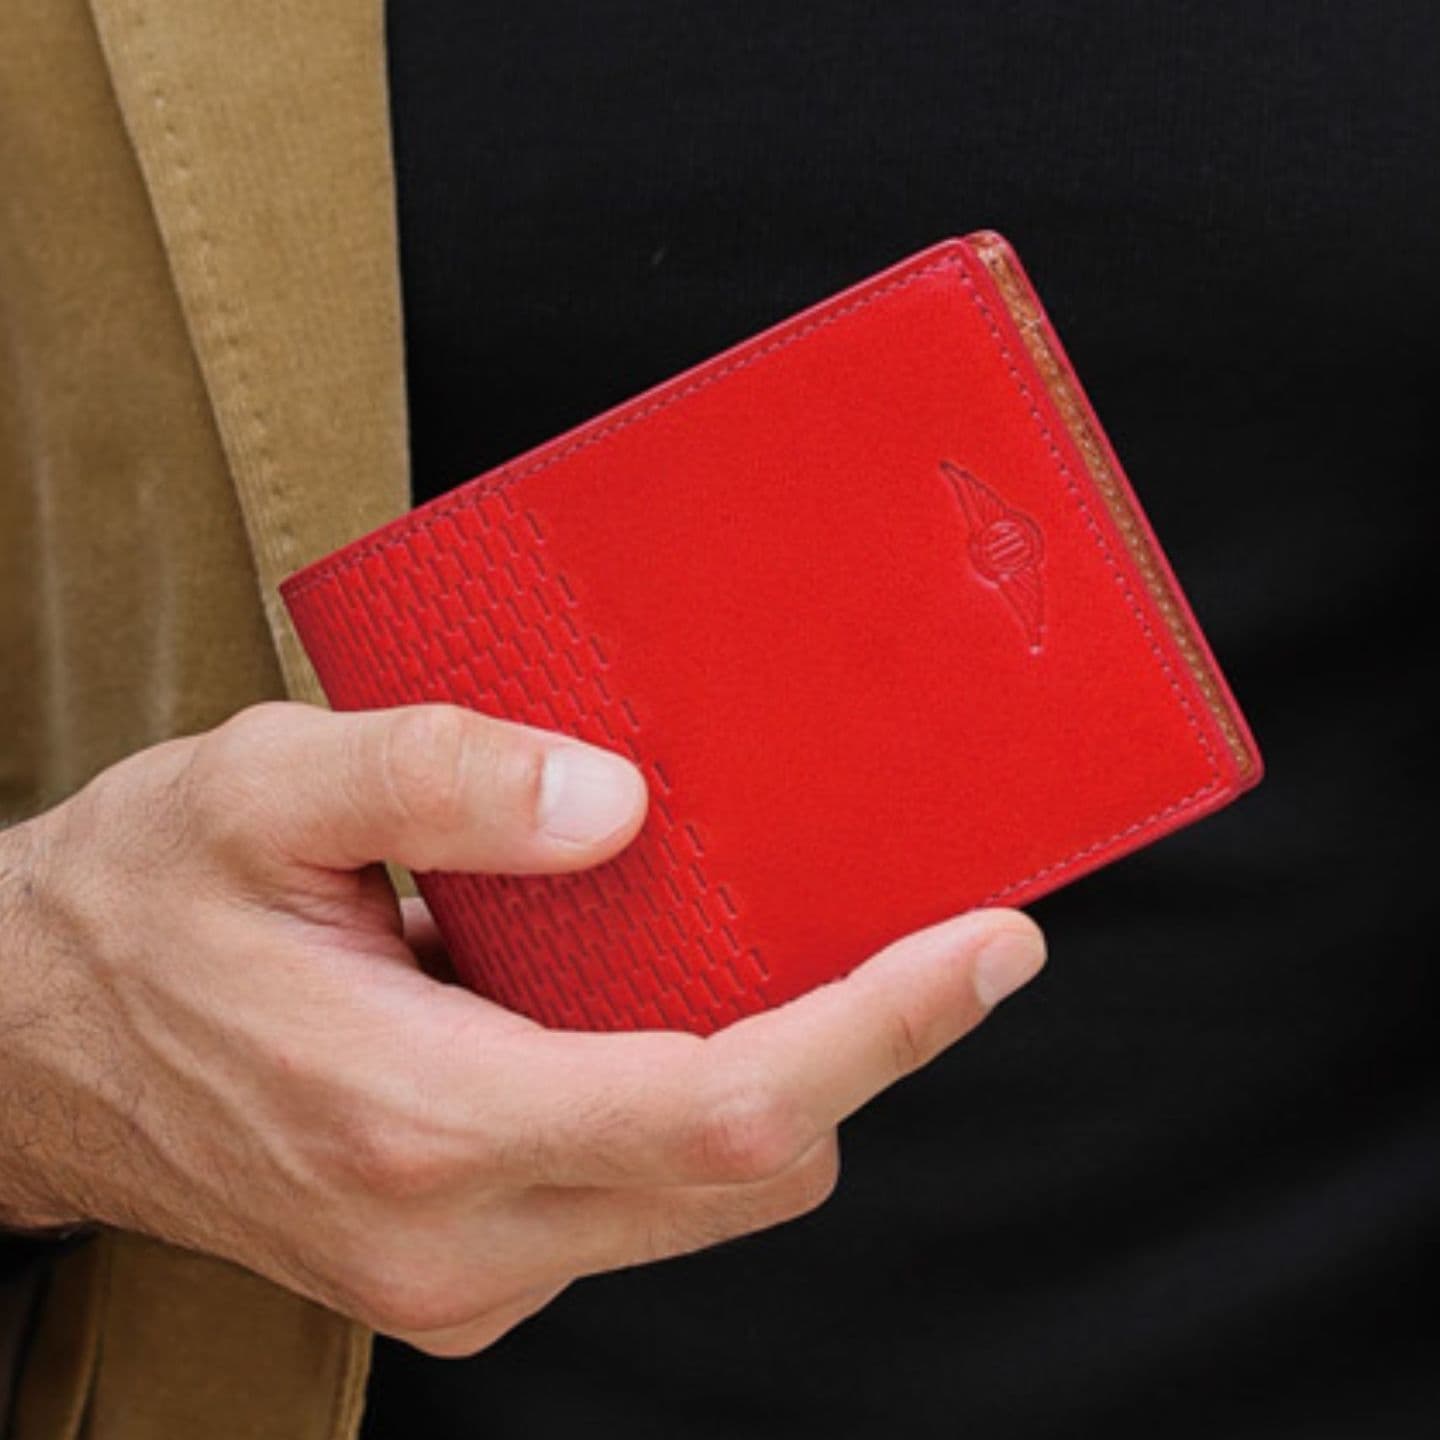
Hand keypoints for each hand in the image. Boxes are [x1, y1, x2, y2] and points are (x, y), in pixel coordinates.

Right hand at [0, 701, 1044, 1355]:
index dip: (882, 1030)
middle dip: (860, 1052)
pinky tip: (664, 1007)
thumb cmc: (132, 909)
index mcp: (419, 1123)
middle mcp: (457, 1239)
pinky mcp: (462, 1267)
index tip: (990, 948)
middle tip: (916, 929)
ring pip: (709, 1193)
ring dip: (779, 1078)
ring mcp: (462, 1274)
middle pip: (752, 1169)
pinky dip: (695, 1109)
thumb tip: (618, 803)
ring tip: (792, 952)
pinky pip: (641, 1193)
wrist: (26, 1044)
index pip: (727, 1109)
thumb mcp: (259, 787)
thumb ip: (439, 777)